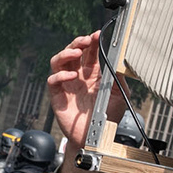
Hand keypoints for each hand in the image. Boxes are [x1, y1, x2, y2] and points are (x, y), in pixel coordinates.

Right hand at [47, 31, 121, 172]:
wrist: (96, 137)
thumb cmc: (107, 117)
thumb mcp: (119, 95)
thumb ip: (118, 78)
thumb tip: (119, 62)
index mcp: (92, 74)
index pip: (90, 53)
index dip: (92, 42)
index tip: (97, 35)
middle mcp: (78, 76)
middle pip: (72, 52)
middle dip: (78, 43)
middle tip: (87, 40)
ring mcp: (66, 85)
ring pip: (59, 62)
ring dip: (66, 53)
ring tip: (77, 52)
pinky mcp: (57, 96)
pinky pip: (52, 81)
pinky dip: (60, 75)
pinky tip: (71, 76)